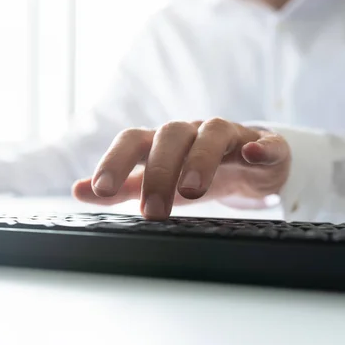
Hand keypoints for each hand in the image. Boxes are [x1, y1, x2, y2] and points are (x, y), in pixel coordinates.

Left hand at [72, 118, 290, 219]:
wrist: (247, 166)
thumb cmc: (193, 174)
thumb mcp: (154, 182)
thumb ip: (121, 187)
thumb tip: (78, 189)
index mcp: (160, 143)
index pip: (132, 142)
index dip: (115, 161)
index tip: (100, 190)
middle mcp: (191, 133)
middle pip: (170, 137)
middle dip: (158, 172)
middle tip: (152, 211)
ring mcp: (229, 136)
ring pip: (213, 134)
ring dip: (200, 159)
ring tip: (191, 192)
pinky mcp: (264, 146)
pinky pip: (266, 142)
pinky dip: (261, 146)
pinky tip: (254, 154)